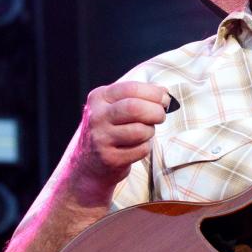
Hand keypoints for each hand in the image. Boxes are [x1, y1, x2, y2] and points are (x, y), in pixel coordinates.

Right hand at [68, 81, 169, 198]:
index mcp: (99, 98)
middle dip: (156, 112)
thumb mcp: (113, 106)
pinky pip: (141, 149)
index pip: (131, 88)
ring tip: (144, 133)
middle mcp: (97, 117)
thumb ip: (137, 96)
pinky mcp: (109, 158)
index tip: (165, 99)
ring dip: (150, 131)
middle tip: (160, 116)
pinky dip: (145, 147)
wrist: (86, 163)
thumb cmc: (109, 129)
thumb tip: (164, 92)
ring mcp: (101, 139)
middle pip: (135, 108)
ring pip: (140, 131)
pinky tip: (136, 146)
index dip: (154, 93)